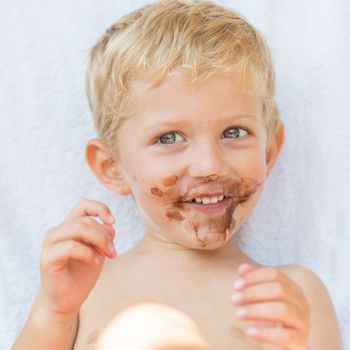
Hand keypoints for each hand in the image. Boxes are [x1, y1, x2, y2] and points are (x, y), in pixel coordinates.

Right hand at [39, 199, 116, 315]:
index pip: (84, 205)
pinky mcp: (48, 258)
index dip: (100, 208)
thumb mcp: (99, 250)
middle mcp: (57, 231)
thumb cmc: (82, 274)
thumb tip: (110, 224)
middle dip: (105, 235)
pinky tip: (96, 262)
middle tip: (114, 252)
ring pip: (78, 228)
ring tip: (108, 255)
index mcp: (69, 226)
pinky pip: (70, 246)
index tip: (113, 222)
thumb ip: (104, 235)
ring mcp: (50, 243)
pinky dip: (87, 252)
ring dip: (99, 241)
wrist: (68, 300)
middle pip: (86, 220)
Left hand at [232, 263, 309, 349]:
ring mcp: (303, 323)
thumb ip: (251, 283)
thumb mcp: (259, 300)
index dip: (254, 277)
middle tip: (234, 300)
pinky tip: (250, 332)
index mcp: (292, 288)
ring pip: (283, 310)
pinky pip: (286, 336)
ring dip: (256, 310)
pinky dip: (266, 333)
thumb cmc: (269, 320)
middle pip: (279, 290)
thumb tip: (243, 267)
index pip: (275, 274)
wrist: (283, 347)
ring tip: (238, 314)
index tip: (235, 286)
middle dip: (253, 293)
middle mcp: (302, 303)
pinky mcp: (302, 343)